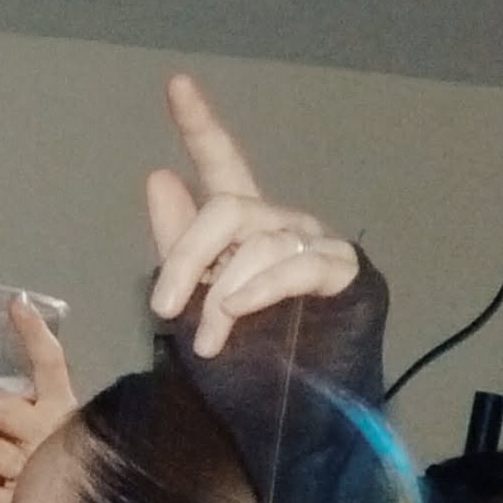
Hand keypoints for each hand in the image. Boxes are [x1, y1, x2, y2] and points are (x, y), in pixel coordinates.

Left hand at [144, 74, 357, 357]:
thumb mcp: (198, 303)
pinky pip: (297, 266)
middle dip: (187, 257)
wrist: (295, 417)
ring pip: (256, 242)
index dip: (201, 125)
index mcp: (244, 227)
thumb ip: (178, 245)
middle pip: (227, 209)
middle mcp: (280, 225)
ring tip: (207, 339)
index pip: (221, 165)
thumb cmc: (248, 363)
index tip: (177, 84)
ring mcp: (314, 245)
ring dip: (221, 293)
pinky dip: (261, 287)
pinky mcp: (343, 273)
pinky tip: (235, 308)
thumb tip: (159, 177)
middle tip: (164, 308)